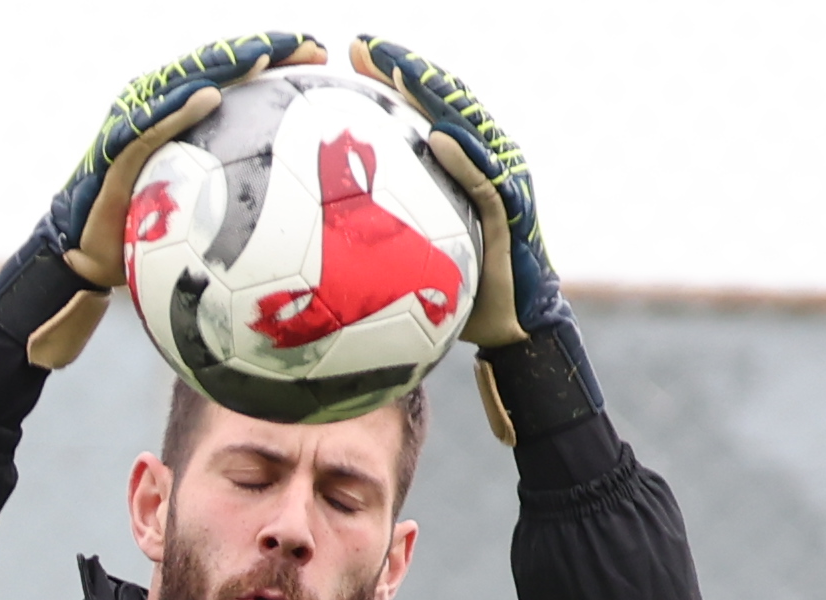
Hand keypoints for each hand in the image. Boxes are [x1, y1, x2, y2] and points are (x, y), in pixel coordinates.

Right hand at [21, 31, 325, 367]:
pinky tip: (210, 99)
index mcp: (182, 112)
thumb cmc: (144, 232)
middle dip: (265, 50)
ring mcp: (136, 122)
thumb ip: (234, 189)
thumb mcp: (199, 208)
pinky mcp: (117, 150)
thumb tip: (293, 199)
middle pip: (218, 67)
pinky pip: (151, 128)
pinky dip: (178, 112)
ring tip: (268, 56)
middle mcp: (159, 105)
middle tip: (311, 47)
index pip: (234, 75)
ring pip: (187, 83)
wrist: (85, 254)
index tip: (320, 55)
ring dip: (227, 67)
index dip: (277, 58)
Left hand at [347, 35, 593, 435]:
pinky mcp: (512, 214)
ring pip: (467, 126)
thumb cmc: (458, 290)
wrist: (508, 326)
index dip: (391, 74)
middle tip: (362, 47)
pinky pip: (485, 182)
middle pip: (443, 99)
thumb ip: (379, 223)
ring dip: (431, 97)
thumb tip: (314, 224)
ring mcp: (502, 181)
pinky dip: (463, 159)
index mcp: (461, 159)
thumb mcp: (409, 249)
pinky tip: (436, 139)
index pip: (423, 104)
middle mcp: (484, 159)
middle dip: (404, 68)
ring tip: (396, 71)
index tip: (350, 54)